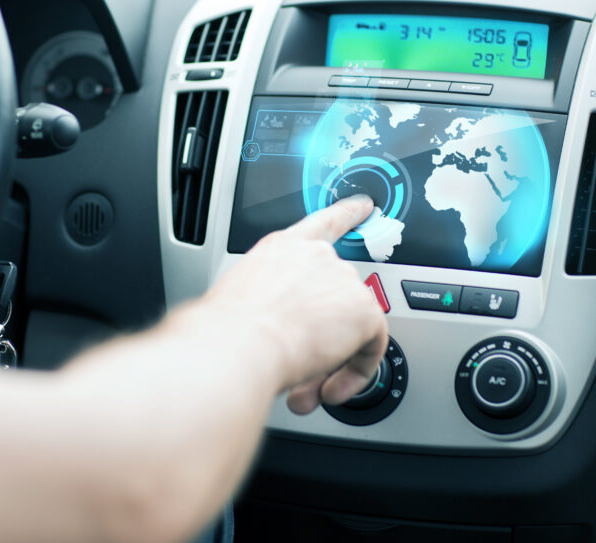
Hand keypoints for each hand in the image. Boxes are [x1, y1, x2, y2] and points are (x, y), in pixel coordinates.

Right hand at [204, 195, 388, 414]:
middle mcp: (316, 257)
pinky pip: (372, 346)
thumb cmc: (224, 331)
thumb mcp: (239, 302)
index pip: (322, 223)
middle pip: (337, 294)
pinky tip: (330, 389)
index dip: (347, 214)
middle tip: (301, 368)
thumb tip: (266, 336)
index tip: (364, 206)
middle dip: (321, 336)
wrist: (235, 344)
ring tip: (306, 388)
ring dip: (331, 361)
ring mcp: (342, 280)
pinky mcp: (363, 310)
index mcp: (282, 248)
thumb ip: (264, 307)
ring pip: (351, 326)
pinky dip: (355, 373)